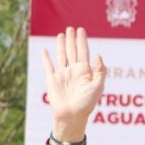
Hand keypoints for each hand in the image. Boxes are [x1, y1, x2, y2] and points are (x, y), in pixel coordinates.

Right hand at [41, 26, 106, 141]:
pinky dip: (45, 58)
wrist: (72, 116)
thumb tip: (98, 56)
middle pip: (72, 51)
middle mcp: (73, 71)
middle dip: (72, 40)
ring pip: (61, 55)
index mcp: (85, 72)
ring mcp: (62, 74)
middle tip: (71, 28)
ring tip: (61, 34)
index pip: (83, 52)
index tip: (82, 30)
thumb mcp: (97, 87)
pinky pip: (48, 66)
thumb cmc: (86, 104)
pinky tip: (44, 49)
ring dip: (61, 45)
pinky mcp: (52, 79)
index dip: (82, 41)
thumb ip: (100, 72)